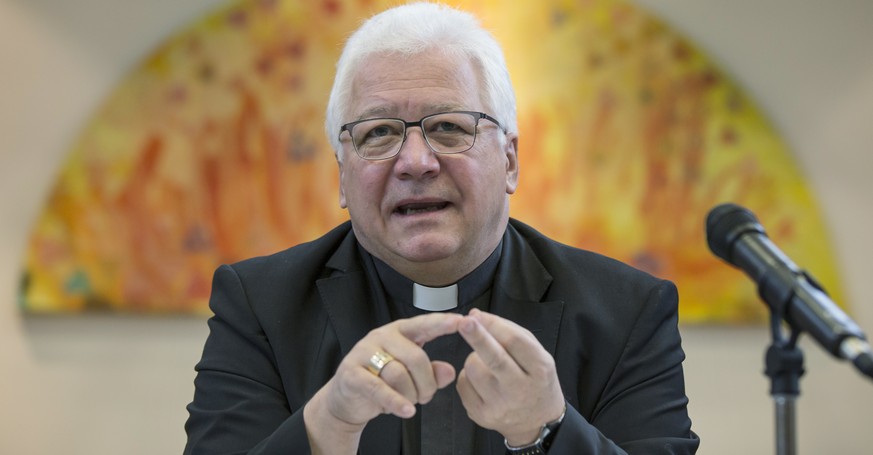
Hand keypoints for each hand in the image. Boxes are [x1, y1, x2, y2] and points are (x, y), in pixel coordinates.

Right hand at [304, 312, 462, 452]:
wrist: (346, 398)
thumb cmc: (382, 380)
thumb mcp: (411, 375)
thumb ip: (431, 372)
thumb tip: (449, 371)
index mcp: (400, 331)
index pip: (424, 324)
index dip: (442, 322)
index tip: (462, 321)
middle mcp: (382, 337)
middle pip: (415, 357)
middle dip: (426, 383)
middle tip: (426, 396)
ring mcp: (364, 353)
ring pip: (399, 374)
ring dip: (410, 395)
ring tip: (409, 402)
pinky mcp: (351, 373)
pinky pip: (379, 388)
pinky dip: (395, 401)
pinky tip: (407, 410)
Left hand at [456, 309, 564, 445]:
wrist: (537, 422)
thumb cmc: (535, 381)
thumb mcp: (538, 356)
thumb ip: (512, 333)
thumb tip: (477, 316)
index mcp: (539, 369)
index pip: (514, 342)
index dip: (494, 325)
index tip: (477, 315)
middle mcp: (520, 389)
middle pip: (495, 358)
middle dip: (478, 337)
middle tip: (465, 322)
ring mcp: (500, 405)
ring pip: (473, 368)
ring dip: (474, 358)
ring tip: (487, 365)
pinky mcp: (481, 415)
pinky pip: (463, 383)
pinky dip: (468, 376)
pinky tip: (482, 382)